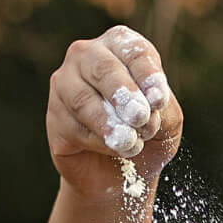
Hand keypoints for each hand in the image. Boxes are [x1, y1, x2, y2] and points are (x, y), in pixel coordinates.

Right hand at [47, 25, 182, 200]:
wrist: (121, 176)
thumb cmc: (147, 138)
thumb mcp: (167, 123)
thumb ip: (164, 111)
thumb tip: (148, 108)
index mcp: (119, 46)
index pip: (133, 50)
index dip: (147, 75)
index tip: (159, 100)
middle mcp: (87, 56)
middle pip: (103, 68)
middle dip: (124, 94)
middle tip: (140, 117)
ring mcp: (65, 84)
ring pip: (82, 98)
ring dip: (110, 122)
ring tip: (131, 142)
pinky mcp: (54, 117)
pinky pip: (73, 127)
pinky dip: (99, 142)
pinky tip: (115, 150)